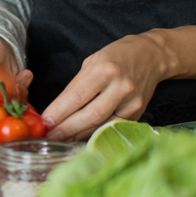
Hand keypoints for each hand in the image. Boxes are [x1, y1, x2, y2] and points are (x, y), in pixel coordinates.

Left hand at [44, 32, 167, 141]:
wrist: (151, 56)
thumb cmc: (115, 57)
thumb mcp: (91, 63)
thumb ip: (76, 86)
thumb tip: (57, 111)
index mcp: (104, 70)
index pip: (77, 96)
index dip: (59, 112)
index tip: (44, 123)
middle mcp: (120, 87)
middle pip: (90, 116)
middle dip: (66, 129)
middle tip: (49, 137)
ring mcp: (132, 103)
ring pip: (101, 125)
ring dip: (78, 135)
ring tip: (60, 140)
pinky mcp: (138, 113)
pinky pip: (112, 127)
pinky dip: (94, 134)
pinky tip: (80, 137)